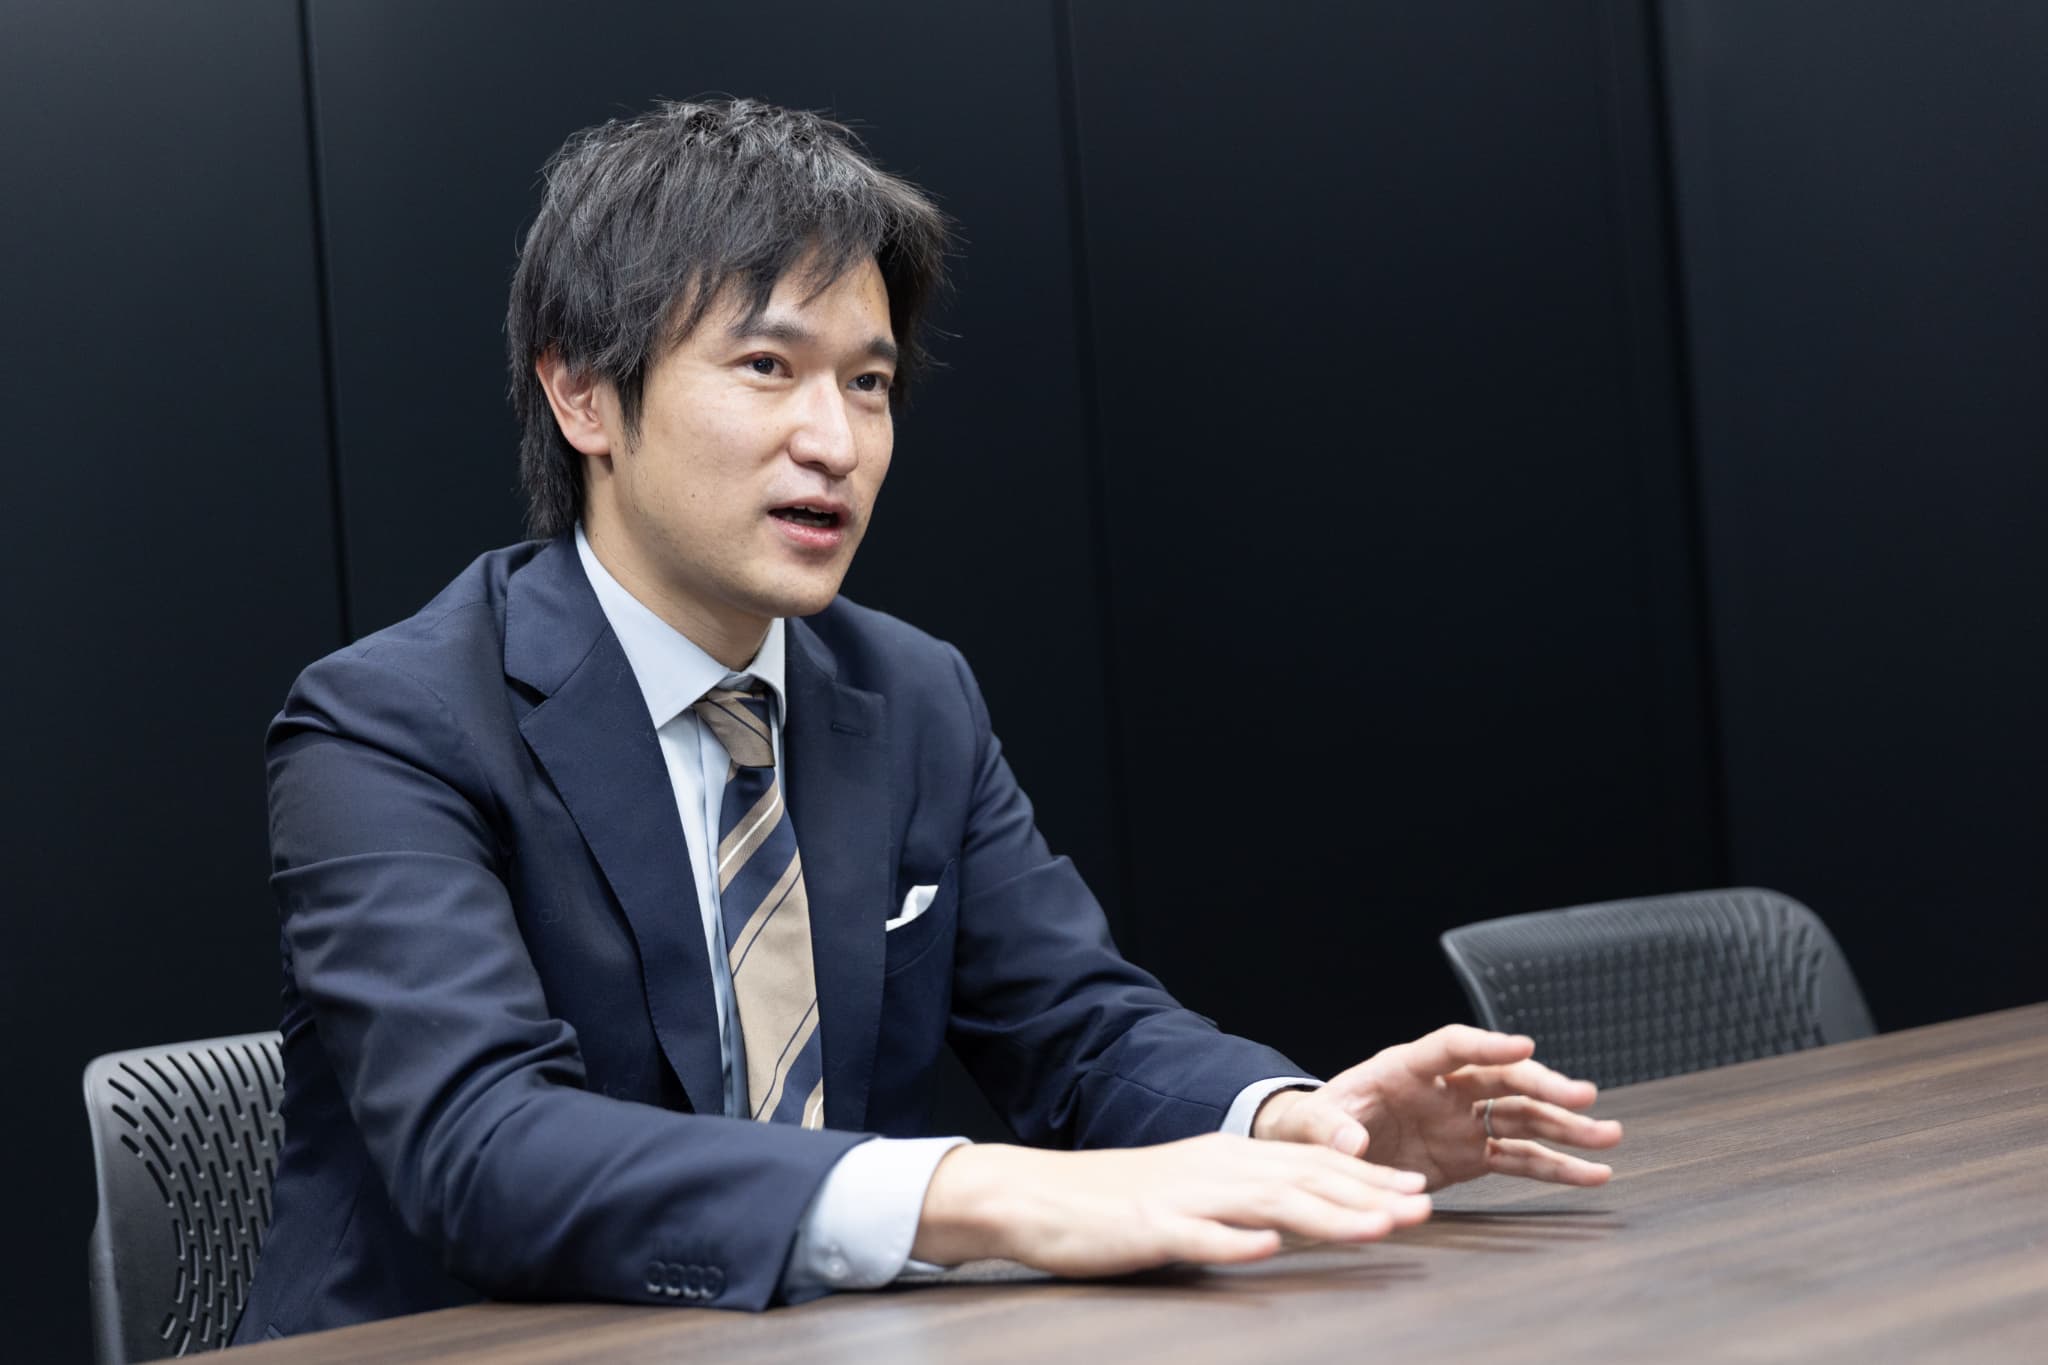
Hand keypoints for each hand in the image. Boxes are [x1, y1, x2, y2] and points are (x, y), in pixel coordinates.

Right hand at [910, 1134, 1432, 1274]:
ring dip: (1325, 1216)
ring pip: (1266, 1204)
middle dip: (1369, 1196)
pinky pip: (1196, 1237)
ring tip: (1374, 1229)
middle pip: (1303, 1181)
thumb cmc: (1114, 1199)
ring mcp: (1182, 1198)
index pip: (1311, 1168)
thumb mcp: (1191, 1191)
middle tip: (1423, 1208)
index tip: (1420, 1193)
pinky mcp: (1147, 1228)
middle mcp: (1213, 1169)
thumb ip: (1245, 1201)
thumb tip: (1301, 1217)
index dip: (1369, 1181)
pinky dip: (1235, 1242)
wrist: (1034, 1194)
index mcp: (1226, 1158)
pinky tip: (1266, 1249)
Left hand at [1251, 1025, 1622, 1191]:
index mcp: (1402, 1067)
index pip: (1451, 1045)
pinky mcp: (1471, 1154)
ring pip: (1522, 1117)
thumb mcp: (1306, 1125)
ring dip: (1565, 1126)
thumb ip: (1328, 1130)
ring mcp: (1462, 1120)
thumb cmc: (1311, 1125)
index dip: (1486, 1044)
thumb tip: (1352, 1145)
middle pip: (1501, 1078)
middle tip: (1585, 1097)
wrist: (1319, 1152)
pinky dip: (1555, 1166)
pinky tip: (1593, 1173)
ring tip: (1610, 1136)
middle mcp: (1443, 1088)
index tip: (1524, 1045)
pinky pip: (1520, 1157)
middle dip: (1544, 1086)